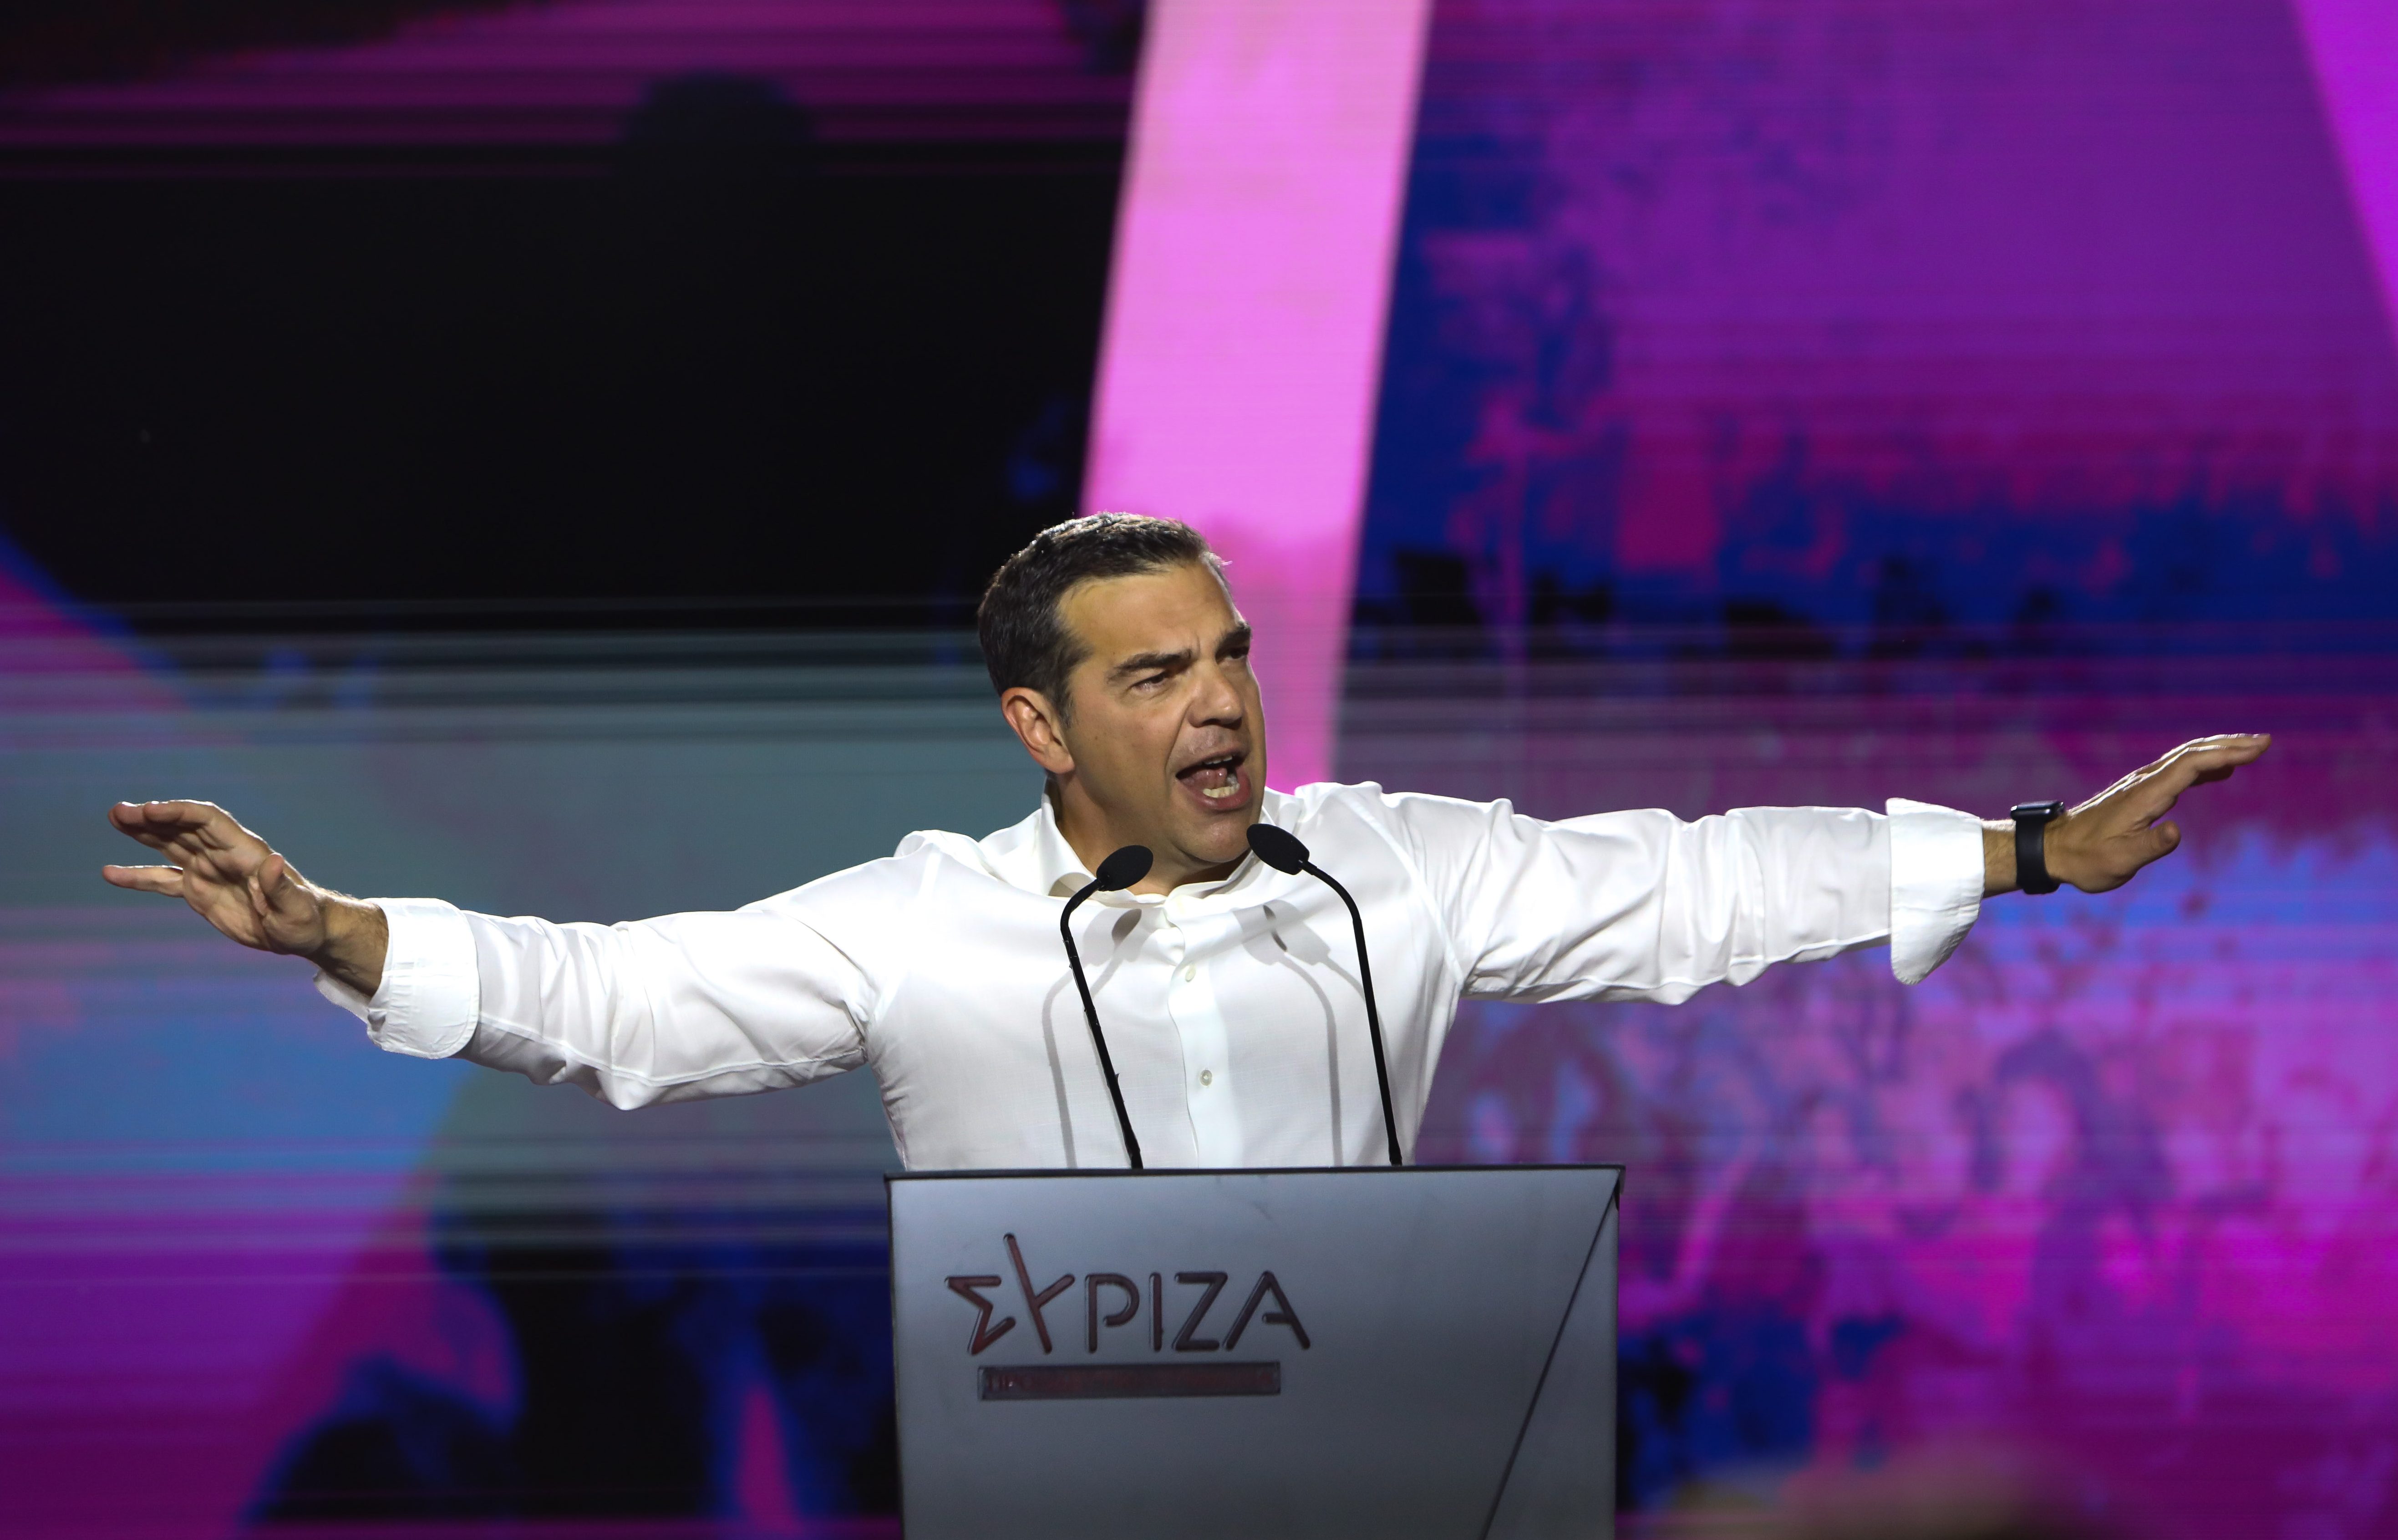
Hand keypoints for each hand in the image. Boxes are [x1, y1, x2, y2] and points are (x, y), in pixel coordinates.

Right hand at [101, 800, 386, 993]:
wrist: (302, 933)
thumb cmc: (304, 920)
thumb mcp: (295, 908)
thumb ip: (281, 887)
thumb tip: (275, 861)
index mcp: (245, 852)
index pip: (208, 821)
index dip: (179, 812)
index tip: (150, 811)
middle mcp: (223, 854)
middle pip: (183, 827)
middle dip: (152, 818)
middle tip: (118, 812)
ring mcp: (209, 869)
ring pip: (170, 844)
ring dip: (142, 832)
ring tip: (114, 818)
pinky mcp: (199, 890)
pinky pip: (163, 879)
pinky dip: (138, 876)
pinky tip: (110, 873)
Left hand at [1983, 734, 2270, 895]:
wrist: (2055, 849)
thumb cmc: (2086, 859)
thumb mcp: (2118, 862)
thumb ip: (2149, 846)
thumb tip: (2176, 830)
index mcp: (2144, 796)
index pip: (2190, 765)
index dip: (2225, 753)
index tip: (2257, 748)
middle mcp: (2143, 783)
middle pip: (2191, 754)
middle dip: (2229, 745)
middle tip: (2265, 741)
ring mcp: (2141, 785)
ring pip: (2184, 758)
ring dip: (2218, 751)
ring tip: (2252, 749)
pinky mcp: (2139, 792)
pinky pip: (2177, 771)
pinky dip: (2203, 765)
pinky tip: (2221, 770)